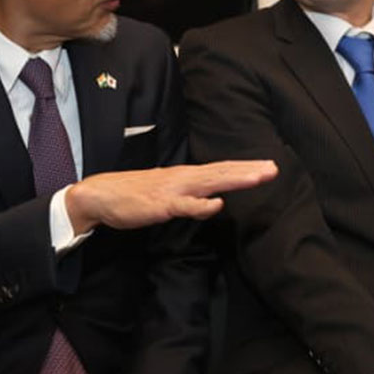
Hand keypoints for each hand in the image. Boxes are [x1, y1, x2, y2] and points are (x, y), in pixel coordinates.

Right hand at [65, 160, 276, 234]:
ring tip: (258, 177)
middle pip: (221, 172)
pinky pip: (184, 206)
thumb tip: (209, 198)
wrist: (100, 196)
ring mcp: (172, 190)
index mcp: (185, 176)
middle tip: (273, 168)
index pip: (220, 170)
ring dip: (234, 179)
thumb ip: (189, 196)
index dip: (244, 169)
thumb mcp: (167, 193)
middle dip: (248, 171)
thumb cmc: (132, 195)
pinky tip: (217, 205)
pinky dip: (201, 206)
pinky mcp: (160, 205)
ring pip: (209, 183)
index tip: (267, 167)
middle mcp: (183, 178)